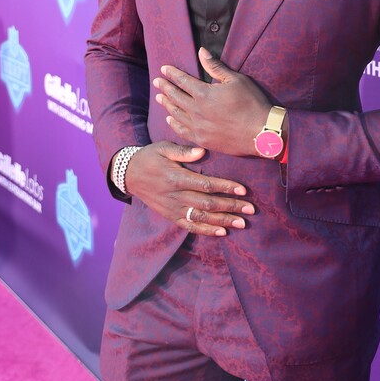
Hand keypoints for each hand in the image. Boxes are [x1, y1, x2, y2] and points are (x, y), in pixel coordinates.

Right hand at [124, 141, 253, 235]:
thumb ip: (183, 151)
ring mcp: (172, 208)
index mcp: (176, 177)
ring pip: (201, 218)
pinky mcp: (170, 216)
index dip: (225, 187)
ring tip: (242, 223)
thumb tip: (202, 151)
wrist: (129, 174)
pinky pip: (190, 226)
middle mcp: (175, 195)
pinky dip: (206, 231)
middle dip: (231, 207)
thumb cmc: (150, 157)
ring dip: (223, 221)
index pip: (206, 184)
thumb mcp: (163, 148)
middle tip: (251, 209)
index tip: (243, 190)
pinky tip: (222, 232)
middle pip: (208, 204)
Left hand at [153, 48, 271, 156]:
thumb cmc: (251, 103)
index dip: (172, 74)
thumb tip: (201, 51)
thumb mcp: (235, 80)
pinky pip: (182, 131)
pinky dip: (174, 124)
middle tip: (156, 82)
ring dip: (166, 104)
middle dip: (165, 87)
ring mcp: (198, 127)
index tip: (164, 69)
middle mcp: (196, 110)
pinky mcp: (202, 140)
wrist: (261, 132)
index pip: (182, 81)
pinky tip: (170, 119)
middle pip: (175, 96)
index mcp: (204, 94)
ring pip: (176, 114)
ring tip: (159, 98)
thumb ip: (215, 67)